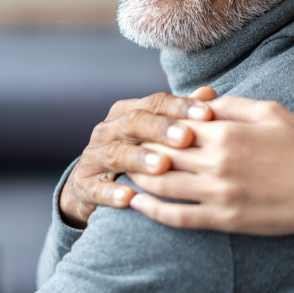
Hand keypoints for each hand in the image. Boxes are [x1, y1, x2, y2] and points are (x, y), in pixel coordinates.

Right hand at [58, 87, 215, 228]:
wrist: (92, 187)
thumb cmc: (135, 156)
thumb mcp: (154, 135)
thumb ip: (180, 116)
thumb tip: (209, 94)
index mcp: (126, 113)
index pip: (155, 103)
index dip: (180, 107)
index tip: (207, 114)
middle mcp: (107, 131)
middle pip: (133, 123)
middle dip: (160, 129)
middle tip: (186, 137)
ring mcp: (93, 158)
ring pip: (115, 153)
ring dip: (139, 159)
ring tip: (162, 165)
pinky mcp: (84, 186)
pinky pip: (96, 188)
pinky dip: (111, 193)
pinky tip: (129, 198)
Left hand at [128, 97, 293, 237]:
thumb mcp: (271, 112)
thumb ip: (232, 104)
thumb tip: (201, 99)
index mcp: (225, 132)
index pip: (171, 124)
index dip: (149, 124)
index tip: (136, 123)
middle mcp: (216, 161)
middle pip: (159, 153)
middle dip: (137, 149)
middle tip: (122, 147)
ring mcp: (218, 193)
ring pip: (161, 185)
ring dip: (138, 178)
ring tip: (125, 172)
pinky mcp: (224, 218)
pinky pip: (178, 217)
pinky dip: (151, 211)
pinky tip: (136, 204)